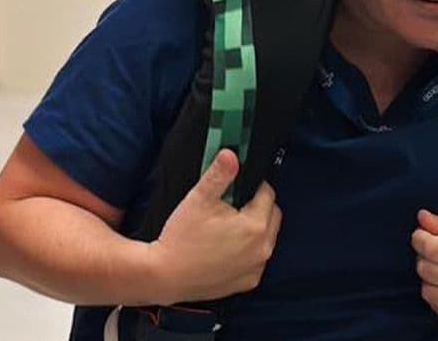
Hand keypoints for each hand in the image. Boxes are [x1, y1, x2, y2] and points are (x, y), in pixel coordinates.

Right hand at [148, 149, 279, 303]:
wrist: (165, 276)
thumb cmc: (181, 238)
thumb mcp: (199, 199)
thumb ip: (219, 174)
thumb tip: (232, 154)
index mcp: (255, 225)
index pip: (267, 194)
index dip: (252, 186)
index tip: (236, 188)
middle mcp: (263, 249)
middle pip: (272, 216)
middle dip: (258, 206)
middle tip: (232, 205)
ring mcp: (256, 268)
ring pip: (266, 238)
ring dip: (255, 229)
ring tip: (228, 226)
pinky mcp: (247, 282)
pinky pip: (257, 260)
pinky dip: (248, 252)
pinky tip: (227, 248)